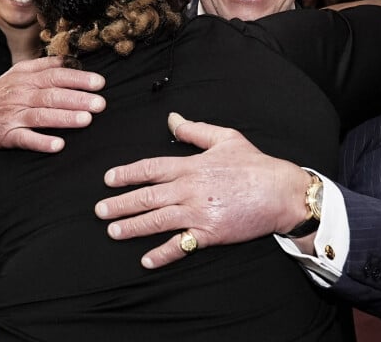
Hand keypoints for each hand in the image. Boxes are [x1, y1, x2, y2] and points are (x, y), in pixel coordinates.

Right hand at [0, 57, 105, 153]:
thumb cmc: (2, 92)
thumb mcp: (20, 73)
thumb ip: (45, 65)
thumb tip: (71, 60)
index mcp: (27, 78)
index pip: (56, 75)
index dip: (78, 78)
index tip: (99, 82)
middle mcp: (22, 94)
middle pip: (52, 94)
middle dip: (78, 98)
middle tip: (100, 103)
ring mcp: (14, 114)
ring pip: (41, 115)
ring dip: (65, 118)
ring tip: (86, 120)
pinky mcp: (7, 134)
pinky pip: (25, 138)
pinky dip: (42, 142)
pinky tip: (58, 144)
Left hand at [95, 113, 310, 267]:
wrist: (280, 192)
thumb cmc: (254, 163)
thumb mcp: (225, 137)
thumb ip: (194, 130)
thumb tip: (171, 119)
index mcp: (191, 166)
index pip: (150, 169)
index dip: (127, 173)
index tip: (108, 179)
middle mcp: (189, 189)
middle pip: (147, 196)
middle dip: (120, 204)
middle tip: (100, 210)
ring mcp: (198, 213)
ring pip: (157, 220)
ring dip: (132, 227)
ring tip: (113, 231)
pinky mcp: (209, 234)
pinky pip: (180, 246)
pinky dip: (162, 254)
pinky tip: (146, 259)